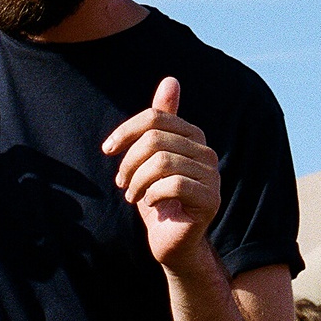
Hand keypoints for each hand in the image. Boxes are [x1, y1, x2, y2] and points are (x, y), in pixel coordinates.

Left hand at [101, 77, 220, 273]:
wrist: (171, 241)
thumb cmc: (157, 196)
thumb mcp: (151, 156)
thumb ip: (159, 123)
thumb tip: (172, 79)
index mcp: (192, 137)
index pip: (155, 117)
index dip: (126, 131)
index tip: (108, 149)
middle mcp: (206, 153)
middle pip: (155, 140)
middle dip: (129, 161)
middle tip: (121, 181)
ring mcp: (212, 177)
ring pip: (162, 162)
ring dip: (137, 180)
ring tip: (131, 194)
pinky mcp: (211, 200)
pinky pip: (173, 184)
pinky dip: (151, 194)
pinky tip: (148, 203)